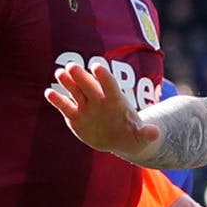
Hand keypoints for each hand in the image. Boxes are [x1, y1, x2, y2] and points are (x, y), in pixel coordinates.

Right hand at [45, 62, 159, 159]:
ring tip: (59, 73)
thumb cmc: (133, 134)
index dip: (104, 77)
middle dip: (81, 76)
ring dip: (67, 82)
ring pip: (75, 91)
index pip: (110, 85)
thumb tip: (157, 133)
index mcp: (116, 100)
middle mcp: (99, 100)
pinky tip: (49, 93)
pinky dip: (57, 100)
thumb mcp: (142, 137)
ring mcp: (86, 107)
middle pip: (89, 85)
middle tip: (71, 66)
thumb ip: (147, 134)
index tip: (96, 67)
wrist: (119, 139)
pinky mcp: (75, 116)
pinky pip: (65, 107)